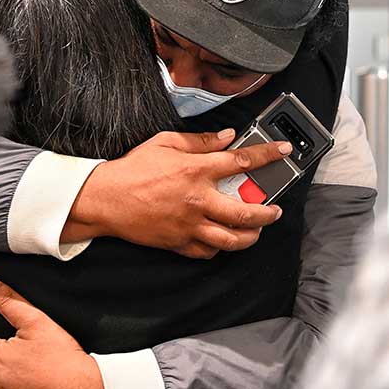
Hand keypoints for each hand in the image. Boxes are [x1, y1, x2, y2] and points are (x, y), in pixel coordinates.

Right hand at [62, 129, 292, 258]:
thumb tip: (226, 137)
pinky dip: (219, 248)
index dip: (267, 155)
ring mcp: (189, 225)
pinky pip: (207, 252)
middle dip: (267, 213)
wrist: (105, 199)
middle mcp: (198, 200)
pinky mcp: (178, 242)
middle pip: (245, 212)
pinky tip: (223, 240)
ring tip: (256, 231)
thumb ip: (199, 141)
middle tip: (274, 211)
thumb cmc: (132, 170)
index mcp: (196, 171)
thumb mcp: (165, 142)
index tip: (283, 152)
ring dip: (250, 236)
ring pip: (231, 239)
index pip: (241, 162)